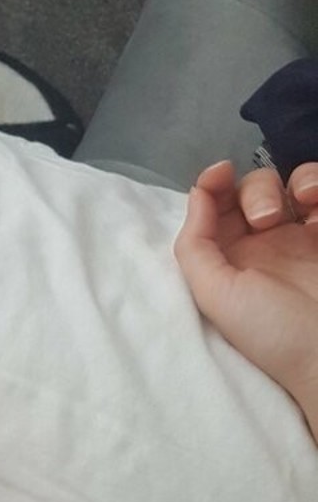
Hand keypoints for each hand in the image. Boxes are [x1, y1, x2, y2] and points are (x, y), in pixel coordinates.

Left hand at [174, 159, 317, 436]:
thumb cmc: (269, 328)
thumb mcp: (215, 295)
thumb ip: (194, 246)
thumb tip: (196, 193)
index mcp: (226, 260)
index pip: (214, 209)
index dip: (213, 185)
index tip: (220, 173)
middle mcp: (261, 245)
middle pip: (251, 190)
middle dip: (255, 192)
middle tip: (266, 220)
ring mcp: (299, 237)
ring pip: (289, 184)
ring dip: (289, 184)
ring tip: (300, 207)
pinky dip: (316, 185)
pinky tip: (316, 206)